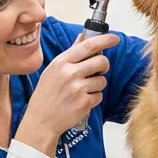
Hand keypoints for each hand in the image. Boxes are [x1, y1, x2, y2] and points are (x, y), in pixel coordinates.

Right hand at [16, 32, 116, 155]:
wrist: (41, 121)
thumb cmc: (46, 95)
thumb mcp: (53, 70)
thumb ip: (71, 53)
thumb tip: (83, 36)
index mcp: (62, 62)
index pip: (89, 45)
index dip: (106, 40)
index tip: (115, 38)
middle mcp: (70, 73)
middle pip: (102, 61)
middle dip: (103, 66)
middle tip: (98, 70)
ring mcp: (78, 89)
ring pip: (102, 80)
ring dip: (97, 85)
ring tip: (83, 90)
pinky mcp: (85, 103)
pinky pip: (99, 96)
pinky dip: (93, 98)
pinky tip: (81, 101)